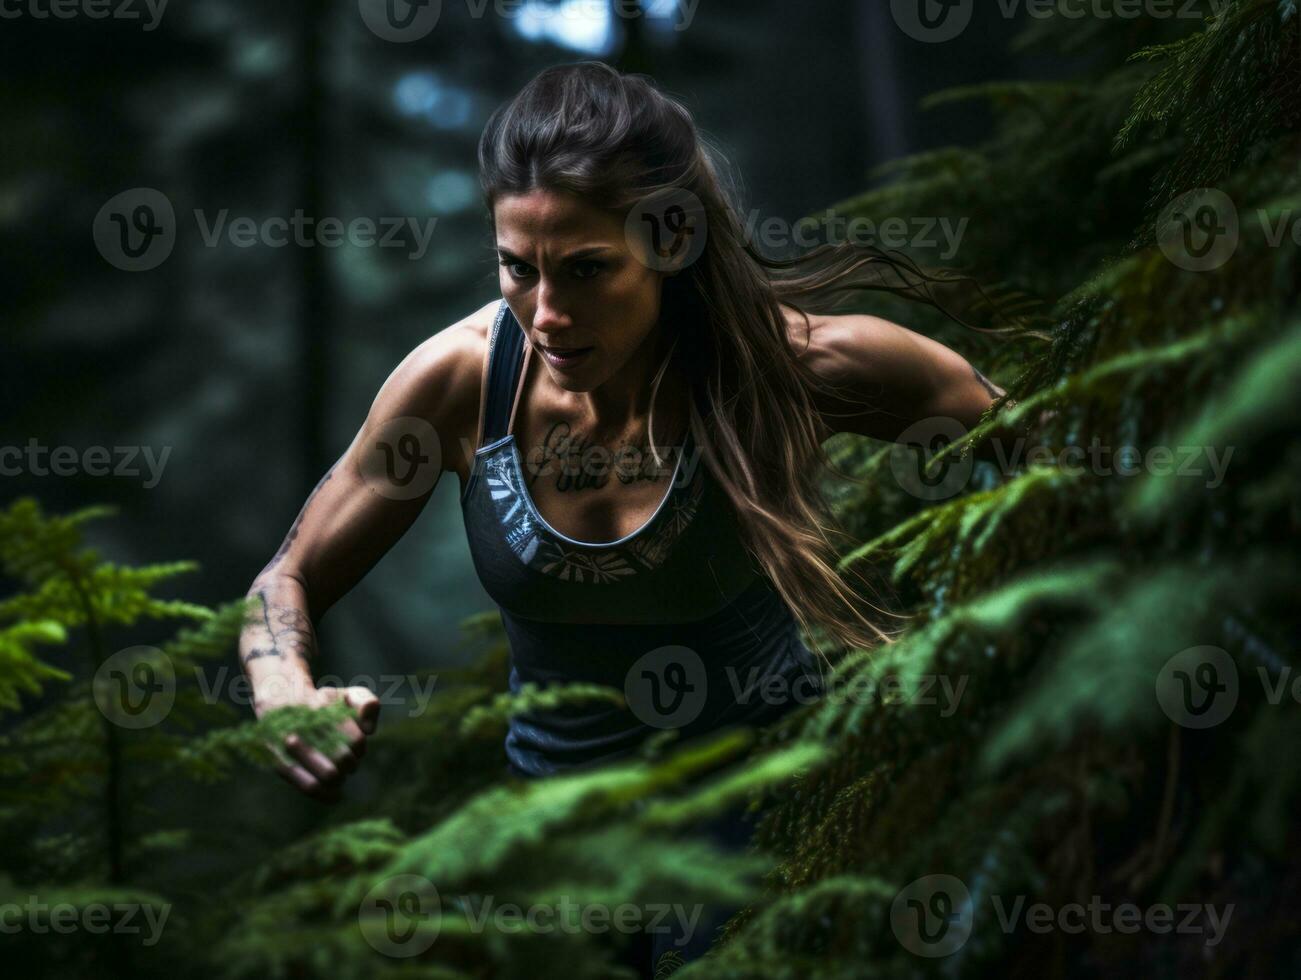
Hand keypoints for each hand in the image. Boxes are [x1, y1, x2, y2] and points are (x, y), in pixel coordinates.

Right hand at [256, 685, 379, 803]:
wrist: (279, 701)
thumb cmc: (321, 703)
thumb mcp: (346, 694)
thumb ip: (366, 703)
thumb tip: (369, 730)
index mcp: (325, 708)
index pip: (356, 740)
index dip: (359, 749)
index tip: (355, 749)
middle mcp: (306, 725)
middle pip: (343, 759)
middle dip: (350, 765)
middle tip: (347, 764)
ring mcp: (290, 744)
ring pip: (328, 775)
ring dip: (340, 779)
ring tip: (339, 776)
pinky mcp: (280, 762)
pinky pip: (309, 786)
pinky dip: (327, 795)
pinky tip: (336, 796)